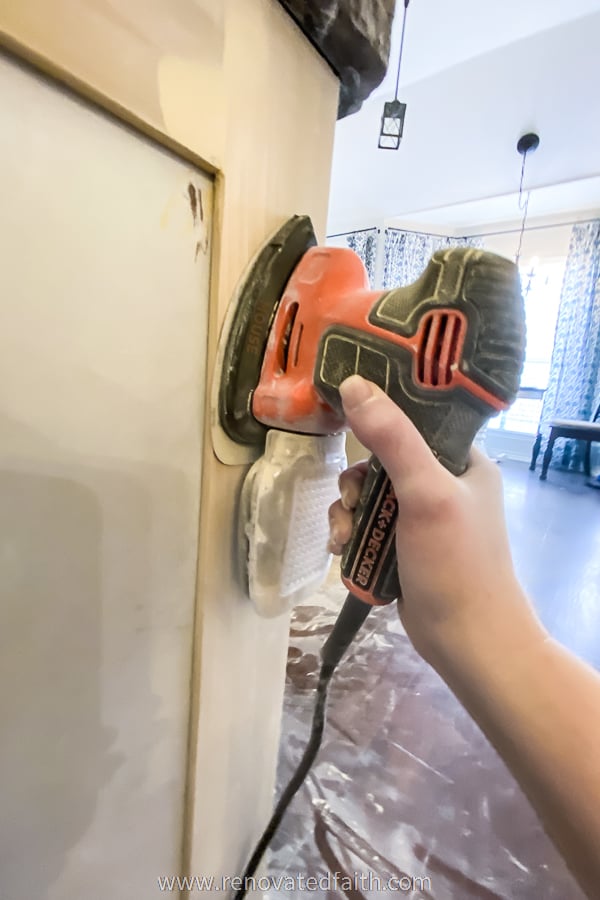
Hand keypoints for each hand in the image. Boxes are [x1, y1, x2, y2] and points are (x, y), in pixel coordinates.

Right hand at [329, 375, 546, 675]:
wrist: (467, 642)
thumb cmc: (456, 563)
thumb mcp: (425, 493)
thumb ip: (392, 439)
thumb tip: (353, 384)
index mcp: (464, 461)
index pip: (417, 420)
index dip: (380, 417)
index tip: (346, 419)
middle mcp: (445, 484)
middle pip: (382, 461)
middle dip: (356, 482)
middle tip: (352, 502)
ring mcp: (424, 518)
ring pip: (369, 496)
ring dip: (347, 513)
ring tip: (342, 536)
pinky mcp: (405, 547)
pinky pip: (368, 526)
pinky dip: (351, 535)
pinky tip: (341, 551)